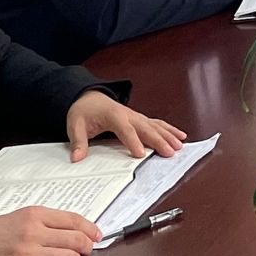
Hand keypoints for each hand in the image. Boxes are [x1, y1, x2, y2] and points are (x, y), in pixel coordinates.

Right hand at [0, 205, 99, 255]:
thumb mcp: (18, 218)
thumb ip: (46, 222)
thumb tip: (78, 230)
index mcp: (34, 214)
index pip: (74, 220)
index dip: (91, 229)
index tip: (97, 235)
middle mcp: (33, 232)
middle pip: (78, 241)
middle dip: (85, 248)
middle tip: (84, 251)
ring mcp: (28, 255)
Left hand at [67, 89, 184, 161]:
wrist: (88, 97)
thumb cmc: (83, 111)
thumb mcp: (75, 125)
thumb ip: (78, 142)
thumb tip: (77, 158)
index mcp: (113, 115)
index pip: (125, 129)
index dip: (133, 142)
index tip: (140, 155)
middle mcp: (128, 114)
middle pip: (146, 128)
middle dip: (159, 140)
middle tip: (170, 152)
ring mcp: (136, 116)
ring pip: (155, 125)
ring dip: (168, 135)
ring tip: (179, 146)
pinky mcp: (139, 118)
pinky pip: (156, 123)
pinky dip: (169, 129)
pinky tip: (180, 135)